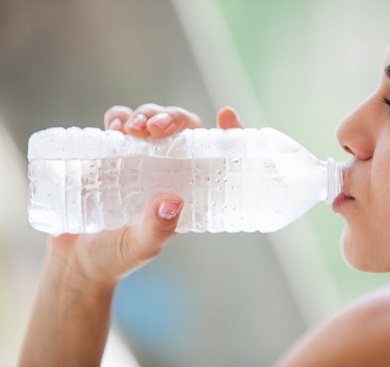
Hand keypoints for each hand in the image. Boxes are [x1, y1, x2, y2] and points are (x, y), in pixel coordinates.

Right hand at [20, 104, 244, 366]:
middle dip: (172, 118)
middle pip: (181, 128)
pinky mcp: (110, 152)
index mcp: (187, 187)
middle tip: (155, 128)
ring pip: (151, 118)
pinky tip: (114, 128)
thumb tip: (174, 202)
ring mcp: (139, 157)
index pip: (215, 154)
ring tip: (132, 129)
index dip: (228, 132)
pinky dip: (118, 118)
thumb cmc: (117, 256)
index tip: (227, 115)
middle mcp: (167, 168)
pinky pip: (119, 123)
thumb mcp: (141, 246)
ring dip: (145, 114)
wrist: (76, 261)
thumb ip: (158, 228)